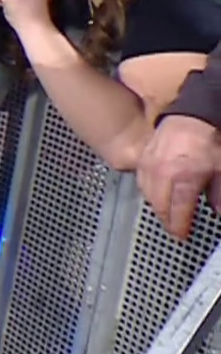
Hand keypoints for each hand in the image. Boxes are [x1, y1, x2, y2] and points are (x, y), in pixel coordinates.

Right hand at [140, 115, 220, 240]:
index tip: (183, 236)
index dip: (180, 227)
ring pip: (148, 196)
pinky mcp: (143, 160)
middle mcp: (161, 176)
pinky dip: (149, 192)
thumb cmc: (209, 143)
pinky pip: (142, 182)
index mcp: (183, 179)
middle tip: (175, 228)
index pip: (177, 212)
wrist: (193, 117)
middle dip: (168, 220)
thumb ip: (219, 196)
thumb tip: (218, 213)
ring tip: (167, 213)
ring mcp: (149, 167)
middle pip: (160, 207)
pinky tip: (157, 194)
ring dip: (158, 207)